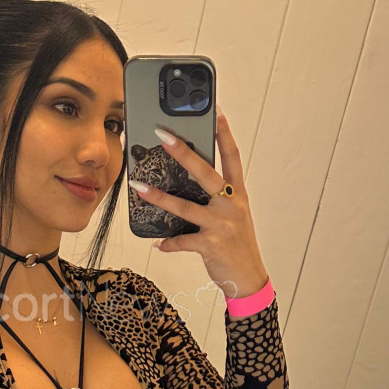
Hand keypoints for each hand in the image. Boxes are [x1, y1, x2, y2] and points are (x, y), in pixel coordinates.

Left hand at [127, 109, 268, 298]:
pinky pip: (183, 241)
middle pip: (206, 173)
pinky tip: (158, 243)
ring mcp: (222, 225)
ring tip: (139, 187)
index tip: (215, 111)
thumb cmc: (237, 244)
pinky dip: (169, 242)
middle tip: (163, 135)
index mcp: (238, 193)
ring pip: (185, 207)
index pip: (232, 156)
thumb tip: (186, 182)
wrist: (248, 277)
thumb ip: (214, 197)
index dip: (224, 133)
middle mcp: (232, 204)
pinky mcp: (211, 245)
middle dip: (183, 152)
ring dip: (159, 197)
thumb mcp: (233, 215)